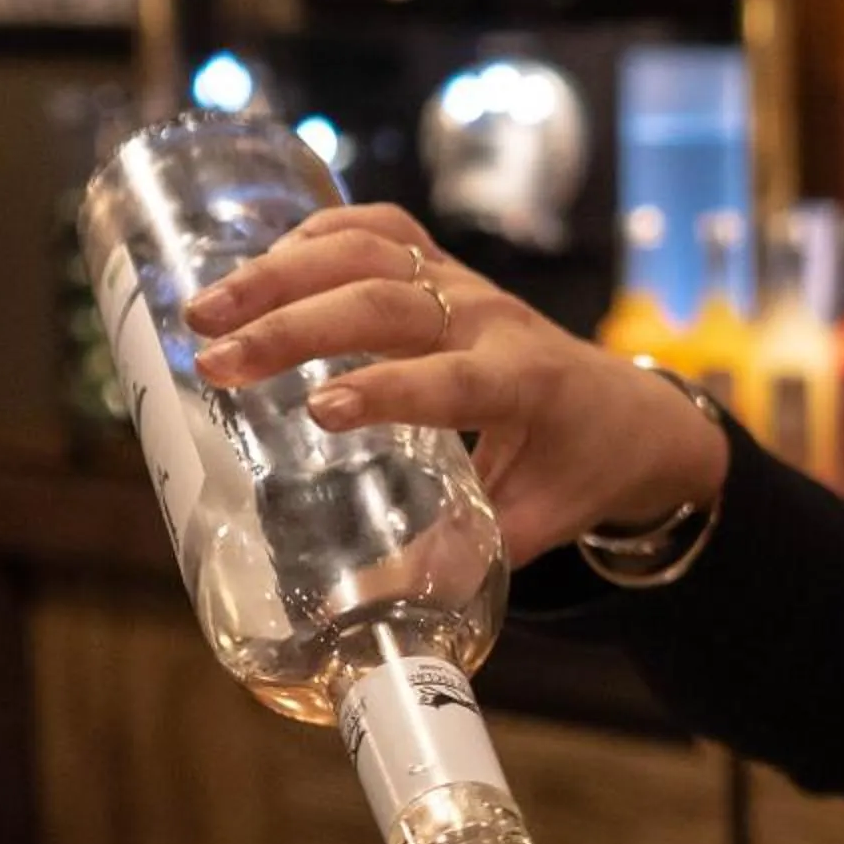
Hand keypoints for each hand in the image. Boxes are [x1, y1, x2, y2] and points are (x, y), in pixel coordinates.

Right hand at [183, 204, 729, 566]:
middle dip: (296, 327)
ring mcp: (471, 287)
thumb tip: (363, 612)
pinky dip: (319, 236)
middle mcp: (496, 323)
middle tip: (213, 361)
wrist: (638, 412)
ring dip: (283, 273)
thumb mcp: (534, 526)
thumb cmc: (582, 470)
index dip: (389, 390)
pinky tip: (258, 266)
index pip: (453, 378)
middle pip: (390, 303)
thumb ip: (457, 561)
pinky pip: (384, 231)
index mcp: (528, 386)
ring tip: (205, 310)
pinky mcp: (450, 270)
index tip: (317, 413)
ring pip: (375, 253)